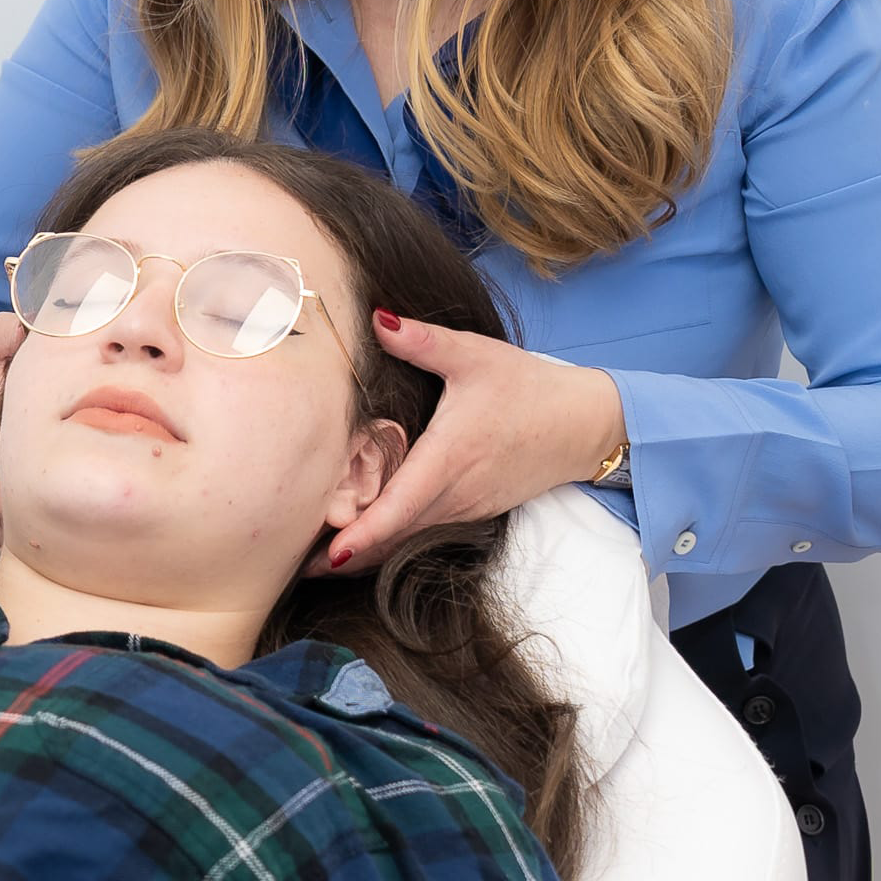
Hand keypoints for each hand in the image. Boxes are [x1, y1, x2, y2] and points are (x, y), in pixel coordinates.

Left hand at [311, 316, 625, 575]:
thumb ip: (422, 340)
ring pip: (408, 540)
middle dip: (347, 554)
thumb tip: (375, 316)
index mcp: (450, 457)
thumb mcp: (474, 355)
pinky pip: (424, 532)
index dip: (363, 534)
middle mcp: (456, 493)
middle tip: (296, 563)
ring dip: (367, 551)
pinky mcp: (473, 511)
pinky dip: (392, 540)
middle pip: (394, 535)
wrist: (585, 424)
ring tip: (316, 560)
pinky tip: (361, 541)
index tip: (329, 552)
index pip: (399, 507)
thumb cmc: (528, 387)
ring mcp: (466, 508)